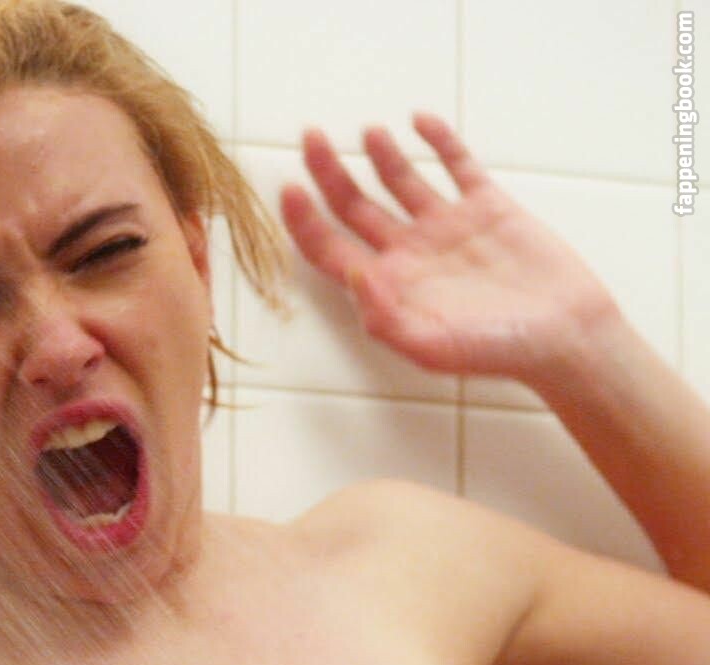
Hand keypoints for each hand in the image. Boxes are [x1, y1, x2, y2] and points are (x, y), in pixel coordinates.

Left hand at [280, 113, 620, 383]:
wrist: (567, 338)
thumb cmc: (496, 353)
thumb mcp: (431, 348)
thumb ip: (383, 318)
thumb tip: (352, 275)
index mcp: (387, 284)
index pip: (328, 247)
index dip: (302, 220)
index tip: (289, 187)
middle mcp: (409, 251)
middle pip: (353, 204)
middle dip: (327, 172)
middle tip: (309, 137)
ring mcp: (446, 226)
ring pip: (400, 179)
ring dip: (380, 153)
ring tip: (366, 130)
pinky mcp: (487, 207)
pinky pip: (457, 165)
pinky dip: (438, 140)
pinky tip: (420, 120)